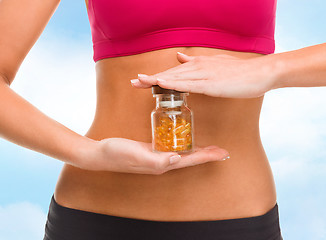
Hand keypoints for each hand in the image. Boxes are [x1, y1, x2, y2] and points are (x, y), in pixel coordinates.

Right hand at [78, 137, 229, 174]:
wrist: (100, 153)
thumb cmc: (116, 154)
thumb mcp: (135, 155)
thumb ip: (156, 160)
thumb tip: (178, 159)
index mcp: (161, 164)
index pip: (189, 160)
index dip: (207, 156)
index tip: (223, 153)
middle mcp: (162, 162)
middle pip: (190, 158)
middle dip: (207, 154)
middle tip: (222, 150)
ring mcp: (156, 156)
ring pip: (183, 152)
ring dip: (197, 150)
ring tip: (210, 147)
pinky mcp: (151, 149)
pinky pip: (172, 146)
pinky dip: (182, 143)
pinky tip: (185, 138)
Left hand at [130, 52, 276, 97]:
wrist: (260, 72)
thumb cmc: (239, 72)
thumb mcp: (215, 65)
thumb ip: (196, 62)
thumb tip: (180, 57)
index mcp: (198, 65)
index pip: (173, 72)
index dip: (156, 77)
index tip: (141, 81)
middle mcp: (198, 68)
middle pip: (170, 74)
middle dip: (150, 79)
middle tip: (132, 83)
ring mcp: (204, 75)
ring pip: (175, 78)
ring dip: (156, 80)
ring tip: (139, 82)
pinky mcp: (211, 84)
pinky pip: (189, 84)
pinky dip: (173, 84)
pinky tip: (161, 84)